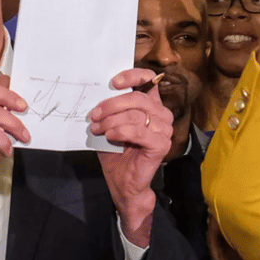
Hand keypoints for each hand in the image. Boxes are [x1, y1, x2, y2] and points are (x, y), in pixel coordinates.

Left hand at [88, 68, 173, 247]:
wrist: (123, 183)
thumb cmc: (117, 153)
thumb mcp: (110, 125)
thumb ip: (109, 110)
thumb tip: (96, 94)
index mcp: (152, 106)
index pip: (149, 80)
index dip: (132, 76)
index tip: (113, 83)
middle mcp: (162, 115)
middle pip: (138, 98)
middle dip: (111, 105)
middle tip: (94, 115)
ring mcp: (164, 130)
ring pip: (136, 115)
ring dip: (111, 120)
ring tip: (97, 128)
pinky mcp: (161, 145)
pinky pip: (139, 132)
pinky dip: (121, 132)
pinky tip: (110, 136)